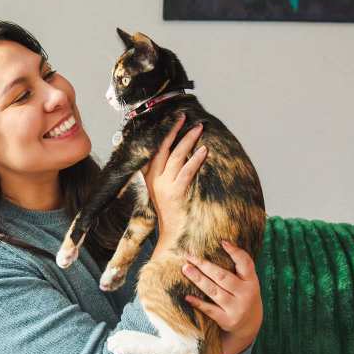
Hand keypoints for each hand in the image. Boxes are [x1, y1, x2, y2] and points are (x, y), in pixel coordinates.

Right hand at [141, 113, 206, 253]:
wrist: (172, 236)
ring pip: (175, 157)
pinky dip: (195, 160)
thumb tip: (179, 154)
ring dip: (187, 141)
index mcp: (149, 178)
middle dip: (173, 131)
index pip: (154, 150)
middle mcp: (154, 180)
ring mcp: (164, 187)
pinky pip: (186, 172)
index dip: (163, 133)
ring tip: (198, 129)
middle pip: (162, 149)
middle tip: (184, 117)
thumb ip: (165, 174)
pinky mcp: (175, 194)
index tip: (173, 120)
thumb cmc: (172, 212)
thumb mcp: (162, 191)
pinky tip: (203, 151)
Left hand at [181, 240, 262, 353]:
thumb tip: (220, 245)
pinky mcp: (227, 320)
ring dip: (198, 279)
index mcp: (252, 281)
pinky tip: (187, 297)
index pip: (246, 263)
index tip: (222, 242)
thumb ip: (238, 268)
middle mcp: (246, 294)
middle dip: (204, 265)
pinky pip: (210, 310)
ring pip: (214, 291)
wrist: (249, 326)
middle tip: (189, 256)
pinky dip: (198, 303)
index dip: (235, 252)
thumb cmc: (243, 296)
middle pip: (223, 276)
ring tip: (186, 269)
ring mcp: (237, 308)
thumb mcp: (247, 283)